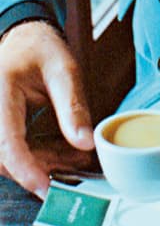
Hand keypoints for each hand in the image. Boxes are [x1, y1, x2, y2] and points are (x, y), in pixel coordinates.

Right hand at [0, 21, 93, 197]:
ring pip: (9, 159)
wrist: (24, 40)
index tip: (44, 185)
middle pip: (6, 157)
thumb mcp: (64, 70)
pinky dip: (39, 156)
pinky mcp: (0, 130)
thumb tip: (85, 143)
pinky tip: (65, 152)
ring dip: (42, 163)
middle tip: (77, 164)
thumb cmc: (41, 50)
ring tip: (77, 157)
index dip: (24, 167)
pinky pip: (14, 151)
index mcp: (1, 92)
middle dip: (41, 167)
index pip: (6, 140)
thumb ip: (73, 107)